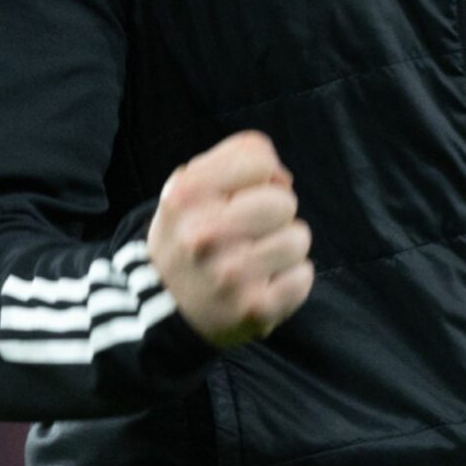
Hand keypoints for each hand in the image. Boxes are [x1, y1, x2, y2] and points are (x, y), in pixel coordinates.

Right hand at [146, 130, 314, 348]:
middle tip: (249, 232)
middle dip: (274, 213)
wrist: (162, 307)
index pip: (259, 157)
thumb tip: (284, 178)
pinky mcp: (255, 308)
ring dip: (284, 247)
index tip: (244, 194)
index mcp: (187, 195)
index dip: (261, 173)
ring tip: (255, 259)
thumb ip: (234, 160)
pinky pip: (303, 277)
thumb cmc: (188, 234)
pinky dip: (290, 280)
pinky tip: (262, 284)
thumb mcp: (189, 187)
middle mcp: (204, 235)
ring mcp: (231, 275)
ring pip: (298, 239)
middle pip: (283, 200)